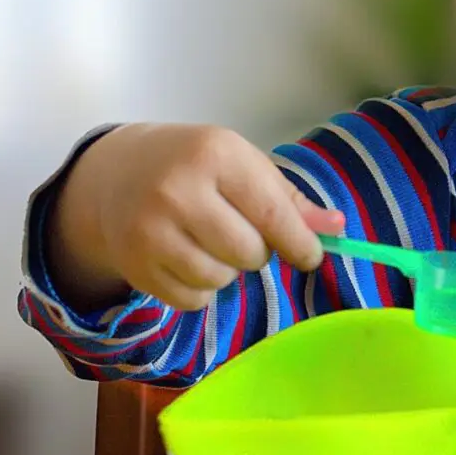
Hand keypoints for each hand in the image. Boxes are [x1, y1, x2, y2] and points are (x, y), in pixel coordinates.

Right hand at [49, 124, 343, 311]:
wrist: (118, 173)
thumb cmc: (197, 166)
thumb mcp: (243, 165)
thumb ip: (290, 200)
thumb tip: (336, 229)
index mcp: (216, 155)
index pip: (272, 213)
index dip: (300, 243)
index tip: (311, 255)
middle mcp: (178, 190)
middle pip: (248, 252)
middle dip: (258, 252)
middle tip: (243, 235)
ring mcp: (150, 230)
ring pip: (220, 279)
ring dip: (228, 271)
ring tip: (214, 245)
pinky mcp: (134, 264)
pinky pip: (191, 299)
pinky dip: (201, 289)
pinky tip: (188, 259)